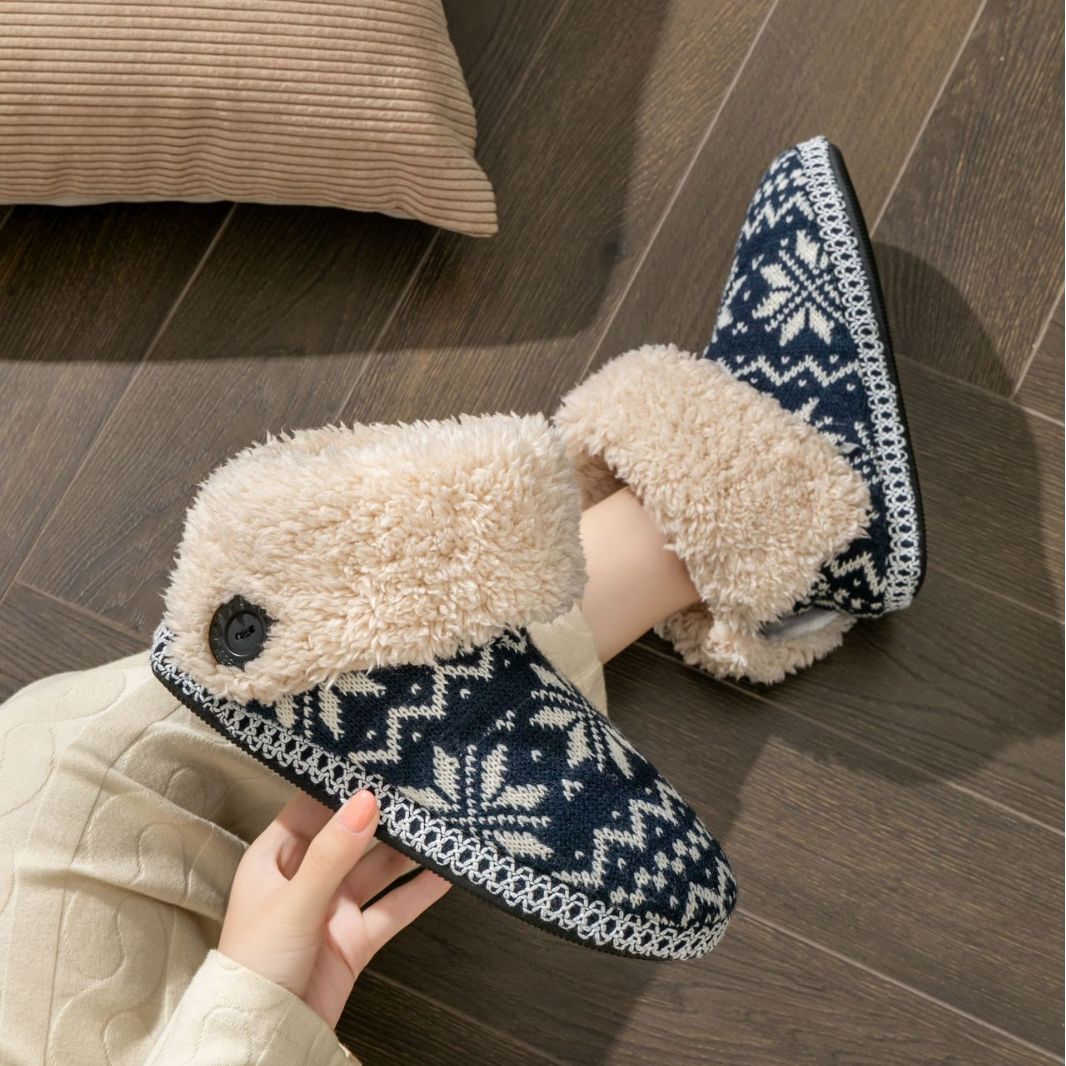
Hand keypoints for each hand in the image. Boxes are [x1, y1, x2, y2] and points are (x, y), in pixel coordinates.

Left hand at [219, 789, 449, 1026]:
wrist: (265, 1037)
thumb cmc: (254, 968)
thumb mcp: (294, 901)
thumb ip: (332, 853)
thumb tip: (363, 801)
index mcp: (274, 859)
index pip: (310, 809)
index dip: (340, 787)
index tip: (374, 764)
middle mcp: (304, 879)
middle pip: (350, 837)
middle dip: (382, 817)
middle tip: (417, 791)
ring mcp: (332, 909)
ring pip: (376, 870)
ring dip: (405, 852)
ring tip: (437, 826)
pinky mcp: (354, 939)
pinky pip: (392, 909)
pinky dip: (418, 892)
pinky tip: (444, 874)